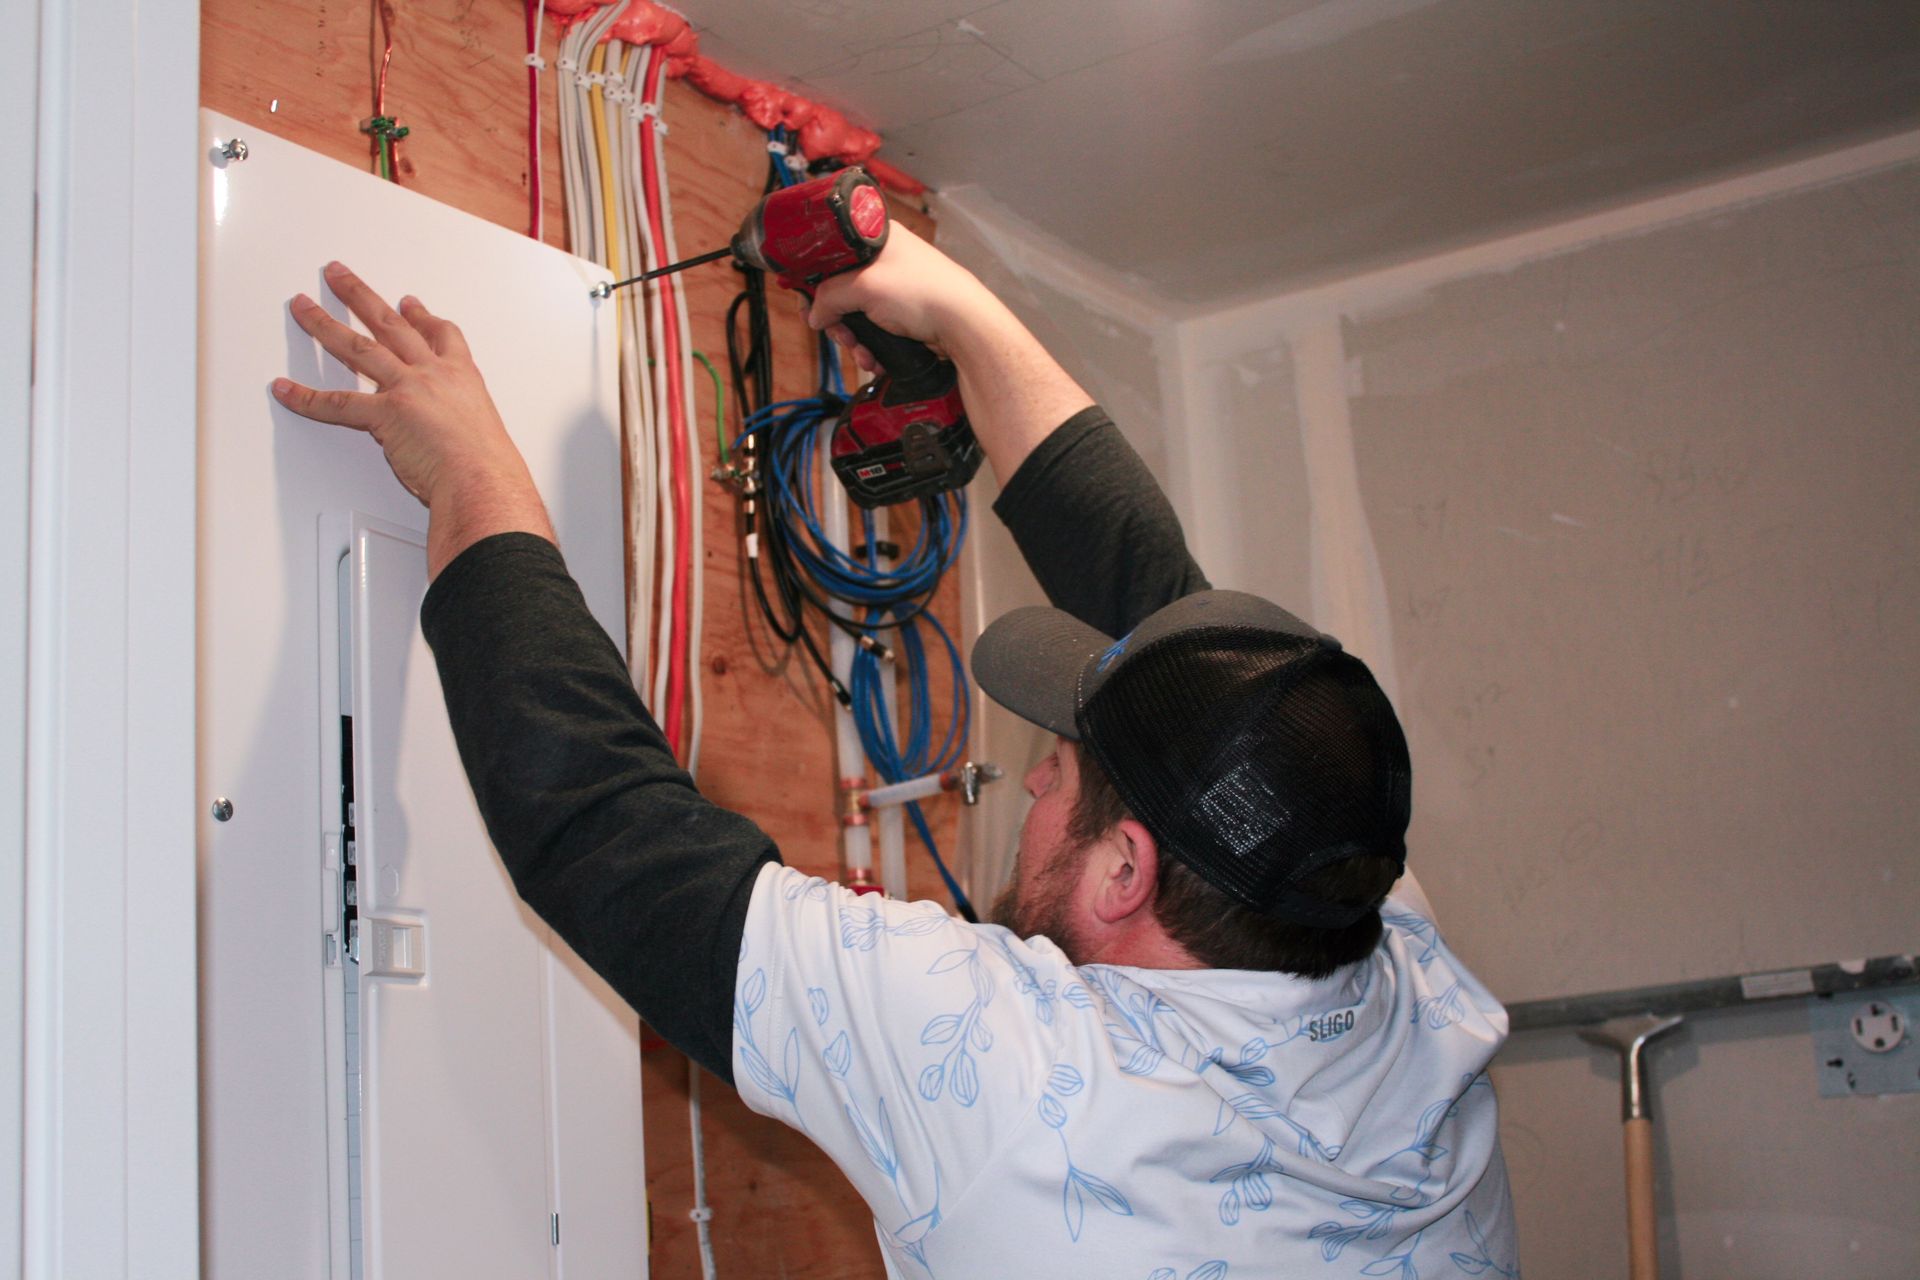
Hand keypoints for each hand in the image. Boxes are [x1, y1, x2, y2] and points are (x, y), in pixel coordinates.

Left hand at [274, 262, 553, 575]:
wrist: (482, 480)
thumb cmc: (487, 466)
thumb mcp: (485, 433)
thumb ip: (460, 425)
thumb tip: (452, 437)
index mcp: (461, 377)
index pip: (440, 335)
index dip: (421, 316)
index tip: (409, 304)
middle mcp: (432, 374)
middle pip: (390, 324)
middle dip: (360, 295)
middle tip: (340, 277)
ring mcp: (407, 389)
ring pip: (358, 348)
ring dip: (324, 323)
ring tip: (303, 307)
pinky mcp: (385, 414)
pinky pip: (338, 404)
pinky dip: (307, 397)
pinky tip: (287, 389)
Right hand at [803, 223, 997, 373]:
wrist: (963, 325)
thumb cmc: (923, 292)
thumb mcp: (863, 287)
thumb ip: (829, 297)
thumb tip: (814, 313)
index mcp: (875, 237)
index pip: (831, 253)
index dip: (816, 279)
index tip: (808, 301)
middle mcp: (885, 259)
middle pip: (841, 289)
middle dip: (838, 320)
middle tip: (840, 334)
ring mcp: (896, 288)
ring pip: (857, 315)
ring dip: (854, 339)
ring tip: (862, 352)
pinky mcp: (905, 313)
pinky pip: (875, 329)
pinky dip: (872, 346)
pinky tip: (876, 358)